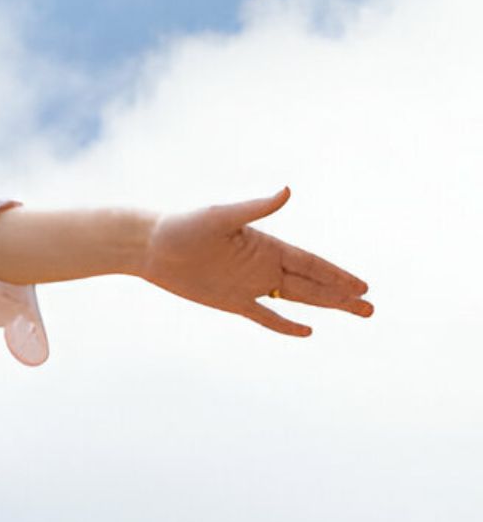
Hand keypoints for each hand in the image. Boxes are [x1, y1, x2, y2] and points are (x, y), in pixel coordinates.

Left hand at [137, 186, 371, 336]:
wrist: (150, 246)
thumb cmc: (183, 226)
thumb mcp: (220, 217)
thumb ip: (255, 208)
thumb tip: (287, 190)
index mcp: (267, 246)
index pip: (311, 264)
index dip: (337, 275)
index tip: (363, 286)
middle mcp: (264, 266)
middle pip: (312, 285)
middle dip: (341, 296)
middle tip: (370, 307)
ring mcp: (249, 285)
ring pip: (296, 300)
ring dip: (325, 307)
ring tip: (355, 312)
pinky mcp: (230, 301)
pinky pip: (264, 316)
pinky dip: (285, 323)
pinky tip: (307, 331)